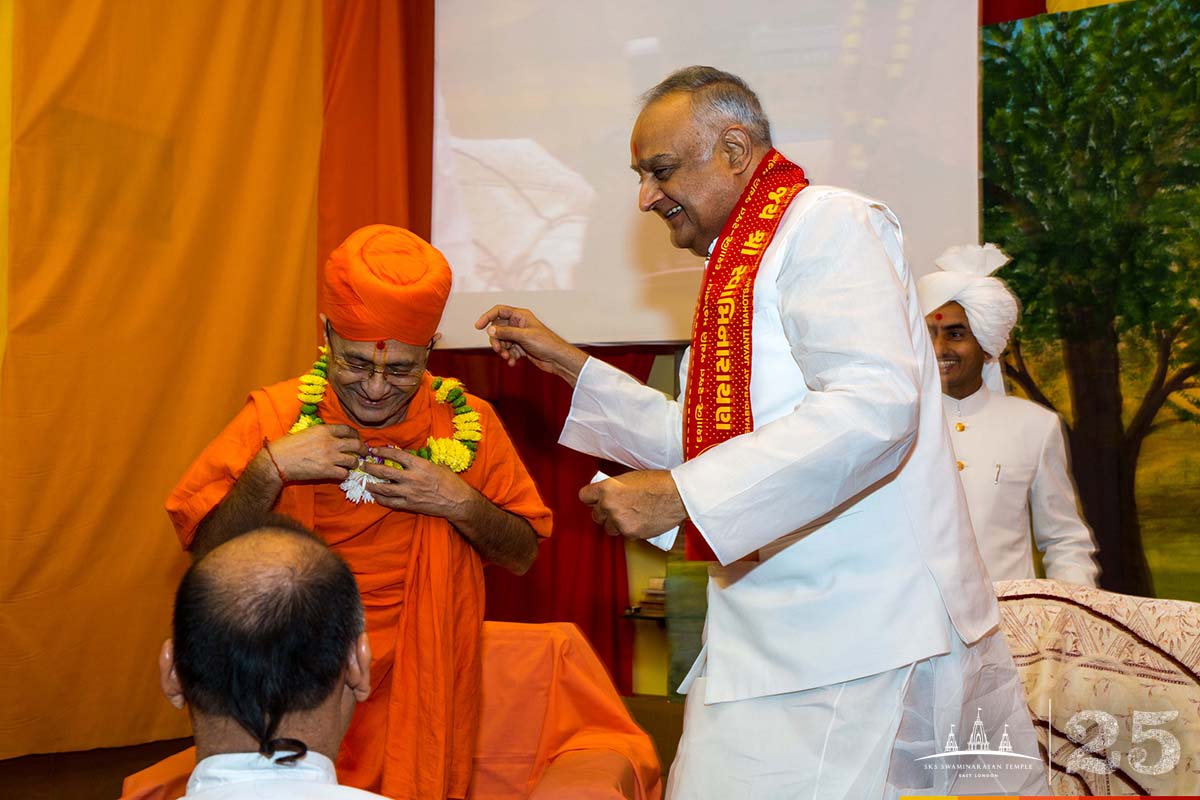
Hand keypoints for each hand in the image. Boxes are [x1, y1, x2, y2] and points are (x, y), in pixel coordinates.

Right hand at [268, 424, 365, 482]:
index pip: (348, 430)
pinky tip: (341, 474)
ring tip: (352, 465)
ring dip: (354, 463)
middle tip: (364, 452)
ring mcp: (330, 457)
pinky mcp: (327, 471)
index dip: (355, 434)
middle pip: (356, 444)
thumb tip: (334, 436)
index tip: (357, 438)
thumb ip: (322, 433)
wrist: (278, 461)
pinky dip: (344, 474)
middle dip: (362, 449)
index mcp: (325, 430)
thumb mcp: (307, 432)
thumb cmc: (288, 446)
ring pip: (353, 460)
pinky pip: (344, 473)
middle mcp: (331, 442)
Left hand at [360, 447, 476, 519]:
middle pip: (385, 471)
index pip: (396, 455)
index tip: (373, 450)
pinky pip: (391, 502)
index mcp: (420, 465)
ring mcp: (410, 492)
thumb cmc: (450, 481)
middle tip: (363, 465)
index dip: (383, 451)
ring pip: (384, 488)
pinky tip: (376, 496)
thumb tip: (408, 458)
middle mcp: (412, 478)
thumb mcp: (436, 466)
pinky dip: (381, 499)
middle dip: (371, 468)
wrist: (458, 501)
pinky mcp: (410, 504)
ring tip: (365, 482)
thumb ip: (420, 462)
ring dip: (372, 485)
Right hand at [474, 305, 587, 383]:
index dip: (487, 317)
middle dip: (496, 340)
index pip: (499, 311)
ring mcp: (520, 336)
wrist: (558, 359)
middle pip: (497, 329)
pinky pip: (509, 350)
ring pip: (502, 341)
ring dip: (503, 350)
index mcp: (520, 315)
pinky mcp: (521, 348)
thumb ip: (506, 332)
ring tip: (508, 358)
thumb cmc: (547, 343)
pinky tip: (513, 362)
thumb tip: (490, 330)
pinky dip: (509, 356)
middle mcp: (519, 324)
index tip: (478, 326)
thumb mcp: (524, 336)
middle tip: (499, 350)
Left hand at [578, 470, 686, 539]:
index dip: (591, 498)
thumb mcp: (629, 478)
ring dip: (616, 524)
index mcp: (607, 488)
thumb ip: (614, 488)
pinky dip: (630, 530)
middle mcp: (609, 505)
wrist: (677, 495)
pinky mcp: (630, 533)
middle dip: (605, 513)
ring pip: (608, 528)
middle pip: (595, 515)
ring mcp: (619, 521)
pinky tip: (641, 521)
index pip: (584, 496)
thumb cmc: (658, 483)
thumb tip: (607, 495)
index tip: (594, 500)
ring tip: (631, 516)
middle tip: (618, 508)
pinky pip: (624, 535)